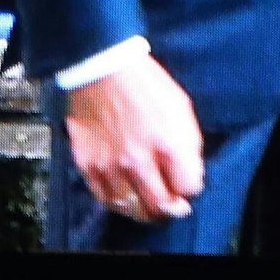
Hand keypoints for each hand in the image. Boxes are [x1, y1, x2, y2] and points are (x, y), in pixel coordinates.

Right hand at [63, 52, 203, 221]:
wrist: (104, 70)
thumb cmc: (145, 85)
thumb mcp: (182, 109)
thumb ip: (188, 147)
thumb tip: (189, 174)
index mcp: (169, 142)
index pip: (188, 188)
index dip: (190, 189)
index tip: (187, 186)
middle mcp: (139, 159)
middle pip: (160, 206)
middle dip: (171, 208)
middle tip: (173, 206)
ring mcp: (112, 165)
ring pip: (132, 208)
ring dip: (145, 209)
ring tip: (150, 203)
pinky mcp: (89, 165)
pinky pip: (105, 198)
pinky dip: (118, 202)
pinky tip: (126, 195)